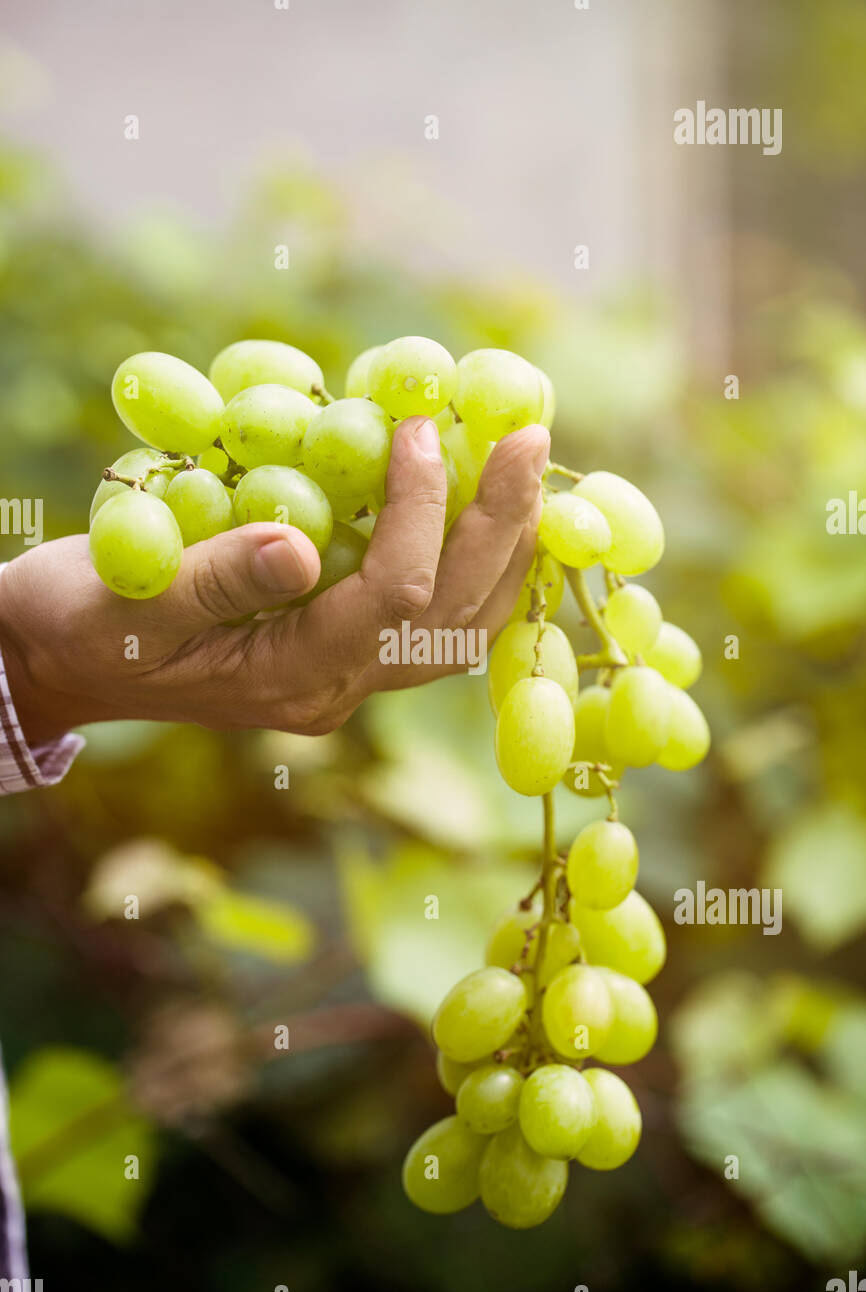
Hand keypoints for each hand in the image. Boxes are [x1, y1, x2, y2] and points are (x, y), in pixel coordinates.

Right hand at [0, 417, 548, 742]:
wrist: (61, 665)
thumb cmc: (79, 626)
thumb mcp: (128, 601)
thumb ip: (217, 579)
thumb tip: (302, 546)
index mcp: (288, 679)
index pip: (391, 597)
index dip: (419, 507)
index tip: (418, 423)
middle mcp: (334, 689)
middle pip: (452, 619)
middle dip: (500, 526)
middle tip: (533, 436)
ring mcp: (345, 678)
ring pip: (459, 629)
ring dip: (504, 548)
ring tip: (531, 466)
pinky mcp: (342, 654)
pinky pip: (433, 619)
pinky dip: (471, 563)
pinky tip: (489, 508)